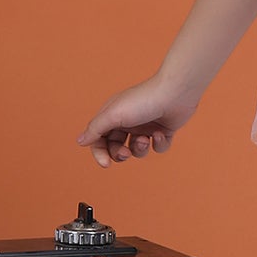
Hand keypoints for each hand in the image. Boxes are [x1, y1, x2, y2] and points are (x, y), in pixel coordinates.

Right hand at [76, 74, 202, 167]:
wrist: (176, 92)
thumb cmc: (143, 100)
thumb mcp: (113, 115)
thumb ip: (95, 129)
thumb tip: (80, 141)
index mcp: (113, 115)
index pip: (99, 139)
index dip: (100, 153)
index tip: (106, 164)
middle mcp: (128, 121)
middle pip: (116, 147)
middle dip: (120, 154)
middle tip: (125, 153)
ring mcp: (145, 126)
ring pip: (136, 150)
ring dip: (139, 149)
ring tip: (145, 139)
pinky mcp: (162, 130)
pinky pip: (157, 147)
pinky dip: (159, 144)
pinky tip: (161, 133)